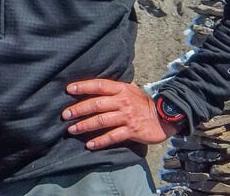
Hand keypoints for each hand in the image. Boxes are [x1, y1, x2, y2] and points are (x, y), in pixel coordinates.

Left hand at [62, 78, 178, 149]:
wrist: (164, 117)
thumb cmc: (143, 103)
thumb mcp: (131, 89)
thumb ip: (116, 87)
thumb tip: (98, 84)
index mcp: (121, 89)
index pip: (99, 85)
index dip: (83, 86)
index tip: (69, 89)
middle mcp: (122, 101)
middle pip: (96, 104)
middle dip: (79, 109)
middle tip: (65, 114)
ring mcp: (126, 116)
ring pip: (101, 120)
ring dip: (85, 125)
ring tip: (72, 129)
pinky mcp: (131, 131)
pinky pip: (112, 136)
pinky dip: (100, 141)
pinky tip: (89, 145)